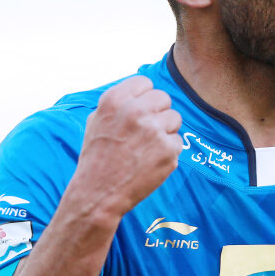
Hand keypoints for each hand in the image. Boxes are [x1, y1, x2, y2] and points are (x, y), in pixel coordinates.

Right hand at [73, 76, 182, 216]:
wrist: (98, 192)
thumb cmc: (97, 157)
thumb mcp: (97, 120)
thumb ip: (120, 103)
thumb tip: (143, 93)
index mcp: (115, 100)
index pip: (145, 83)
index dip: (143, 97)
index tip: (139, 111)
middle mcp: (135, 112)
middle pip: (164, 98)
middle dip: (157, 113)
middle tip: (146, 130)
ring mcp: (154, 131)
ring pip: (175, 118)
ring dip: (165, 131)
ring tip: (147, 147)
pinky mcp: (168, 151)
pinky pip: (177, 142)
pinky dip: (168, 152)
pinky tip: (150, 161)